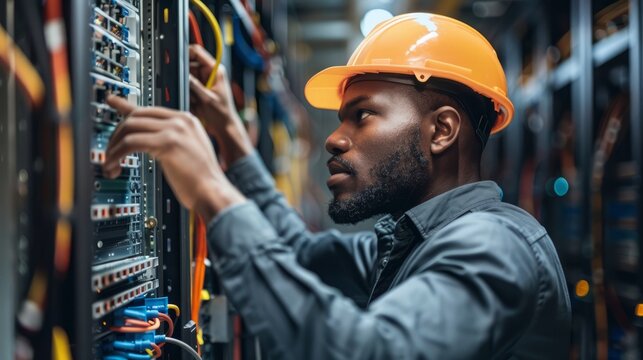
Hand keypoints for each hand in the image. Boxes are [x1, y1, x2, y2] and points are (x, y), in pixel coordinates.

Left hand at [103, 95, 245, 219]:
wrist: (213, 192)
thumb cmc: (201, 181)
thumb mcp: (188, 152)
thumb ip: (171, 141)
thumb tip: (148, 142)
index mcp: (187, 121)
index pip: (150, 110)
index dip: (127, 108)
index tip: (112, 101)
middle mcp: (181, 120)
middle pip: (136, 116)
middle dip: (116, 134)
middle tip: (108, 152)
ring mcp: (175, 129)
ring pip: (130, 127)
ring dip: (113, 147)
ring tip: (109, 163)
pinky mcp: (168, 143)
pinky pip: (131, 143)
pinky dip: (116, 154)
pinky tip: (113, 165)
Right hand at [189, 45, 252, 164]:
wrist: (224, 126)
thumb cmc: (222, 113)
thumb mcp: (206, 98)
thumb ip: (194, 85)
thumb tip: (182, 74)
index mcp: (216, 70)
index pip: (197, 52)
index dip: (185, 53)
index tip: (174, 58)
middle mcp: (209, 73)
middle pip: (188, 65)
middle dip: (184, 76)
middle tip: (182, 85)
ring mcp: (203, 81)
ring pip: (186, 77)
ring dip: (186, 87)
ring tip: (193, 98)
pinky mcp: (198, 89)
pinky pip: (186, 86)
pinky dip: (186, 93)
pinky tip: (193, 102)